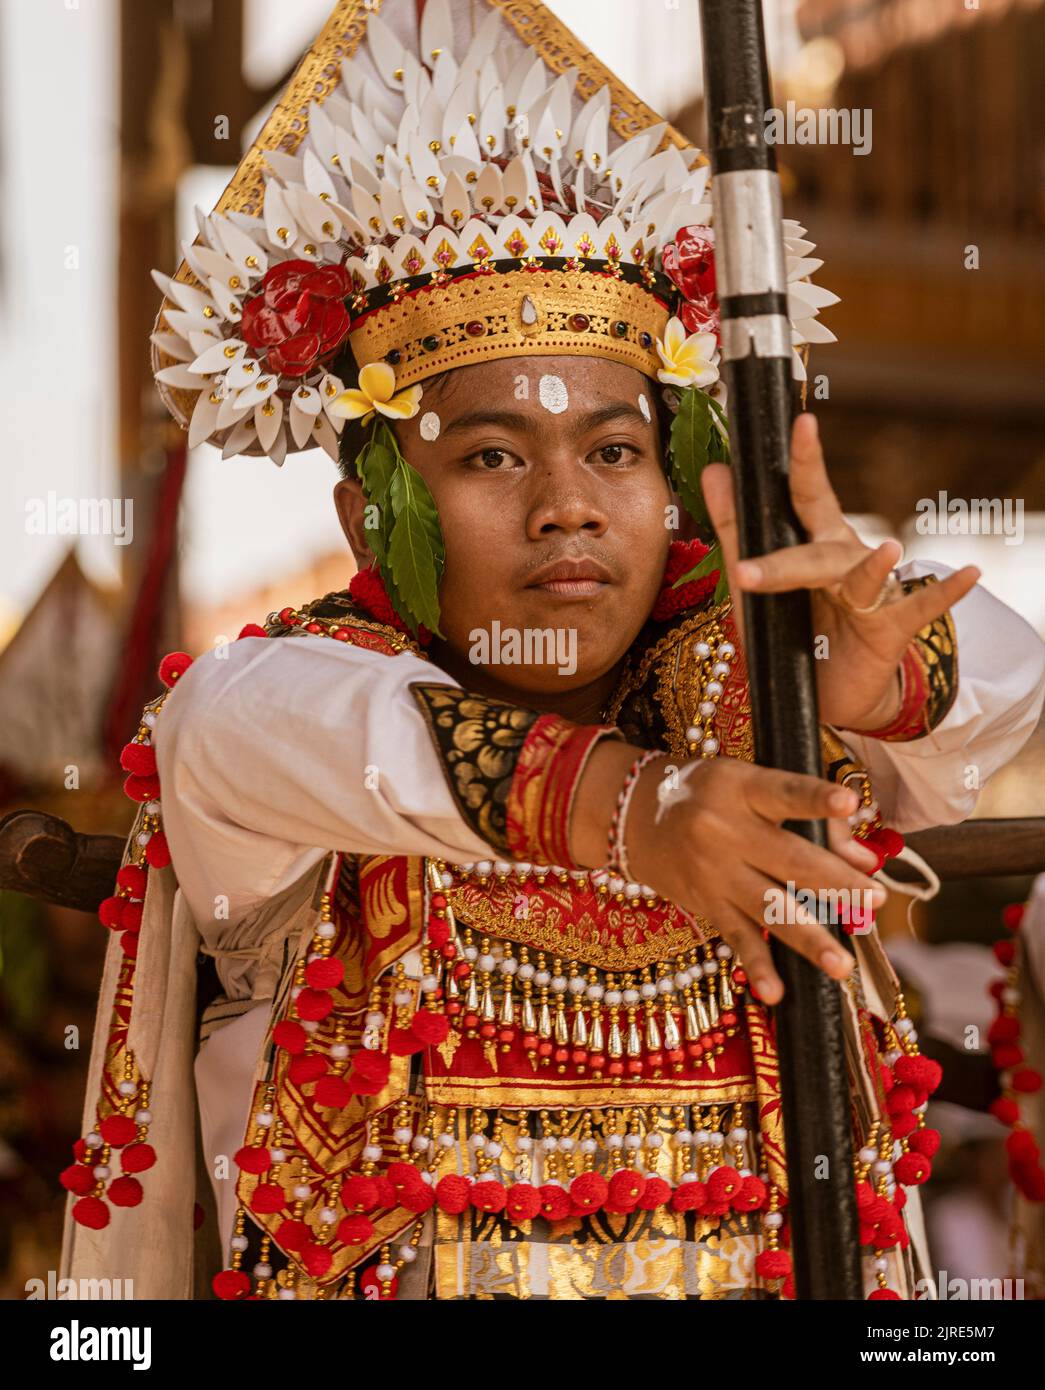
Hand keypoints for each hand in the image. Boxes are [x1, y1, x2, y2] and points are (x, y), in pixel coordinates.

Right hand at [571, 743, 885, 1003]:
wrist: (635, 816)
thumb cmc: (711, 794)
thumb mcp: (750, 786)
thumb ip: (810, 817)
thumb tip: (865, 860)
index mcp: (740, 789)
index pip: (783, 793)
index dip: (814, 799)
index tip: (848, 803)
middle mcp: (724, 831)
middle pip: (788, 859)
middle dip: (835, 882)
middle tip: (876, 898)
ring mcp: (714, 873)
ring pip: (769, 907)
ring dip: (808, 939)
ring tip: (842, 965)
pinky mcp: (706, 905)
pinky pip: (737, 938)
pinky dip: (757, 967)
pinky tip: (777, 993)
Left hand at [701, 412, 979, 730]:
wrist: (824, 695)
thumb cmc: (790, 634)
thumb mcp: (754, 588)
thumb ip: (736, 531)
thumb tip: (715, 470)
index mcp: (813, 544)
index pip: (805, 495)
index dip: (804, 459)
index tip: (802, 422)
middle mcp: (845, 559)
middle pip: (823, 536)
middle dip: (809, 500)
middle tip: (805, 450)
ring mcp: (872, 593)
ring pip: (865, 574)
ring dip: (875, 567)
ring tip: (889, 550)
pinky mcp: (892, 628)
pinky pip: (923, 607)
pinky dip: (945, 593)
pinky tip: (969, 574)